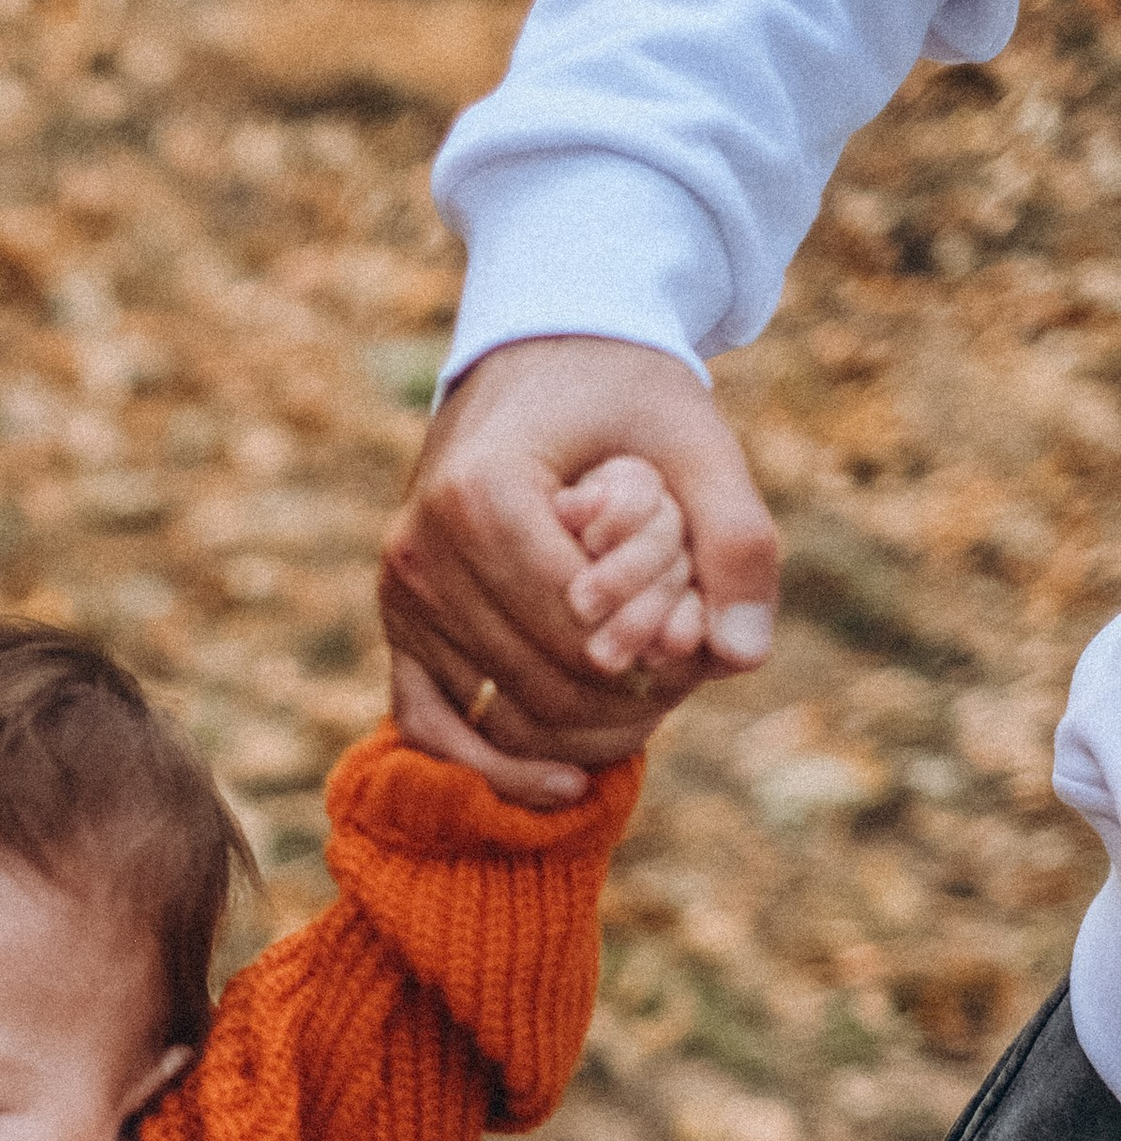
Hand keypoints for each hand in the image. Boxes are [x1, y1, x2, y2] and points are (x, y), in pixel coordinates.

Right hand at [380, 335, 779, 748]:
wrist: (537, 357)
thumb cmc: (621, 393)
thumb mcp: (696, 439)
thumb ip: (735, 537)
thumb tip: (744, 655)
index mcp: (482, 495)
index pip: (576, 628)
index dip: (648, 657)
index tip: (696, 647)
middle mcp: (422, 550)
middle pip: (539, 681)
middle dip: (623, 702)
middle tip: (681, 688)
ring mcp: (401, 592)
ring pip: (498, 714)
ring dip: (580, 731)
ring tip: (646, 716)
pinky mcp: (397, 622)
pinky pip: (429, 726)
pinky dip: (493, 767)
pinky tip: (563, 782)